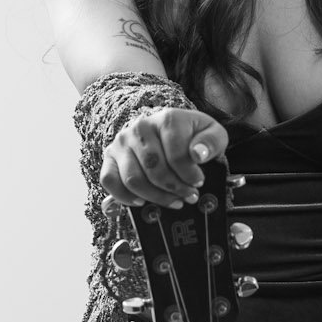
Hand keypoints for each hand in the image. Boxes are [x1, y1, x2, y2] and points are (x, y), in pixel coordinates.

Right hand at [99, 106, 229, 208]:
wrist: (170, 129)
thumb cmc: (192, 135)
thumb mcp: (212, 133)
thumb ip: (212, 141)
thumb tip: (198, 154)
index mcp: (167, 119)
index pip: (176, 155)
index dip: (189, 175)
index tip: (198, 182)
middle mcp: (140, 128)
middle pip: (154, 169)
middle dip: (174, 188)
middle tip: (188, 196)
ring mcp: (122, 143)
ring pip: (133, 179)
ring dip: (155, 197)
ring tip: (173, 200)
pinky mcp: (110, 157)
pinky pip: (109, 181)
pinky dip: (124, 196)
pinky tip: (142, 202)